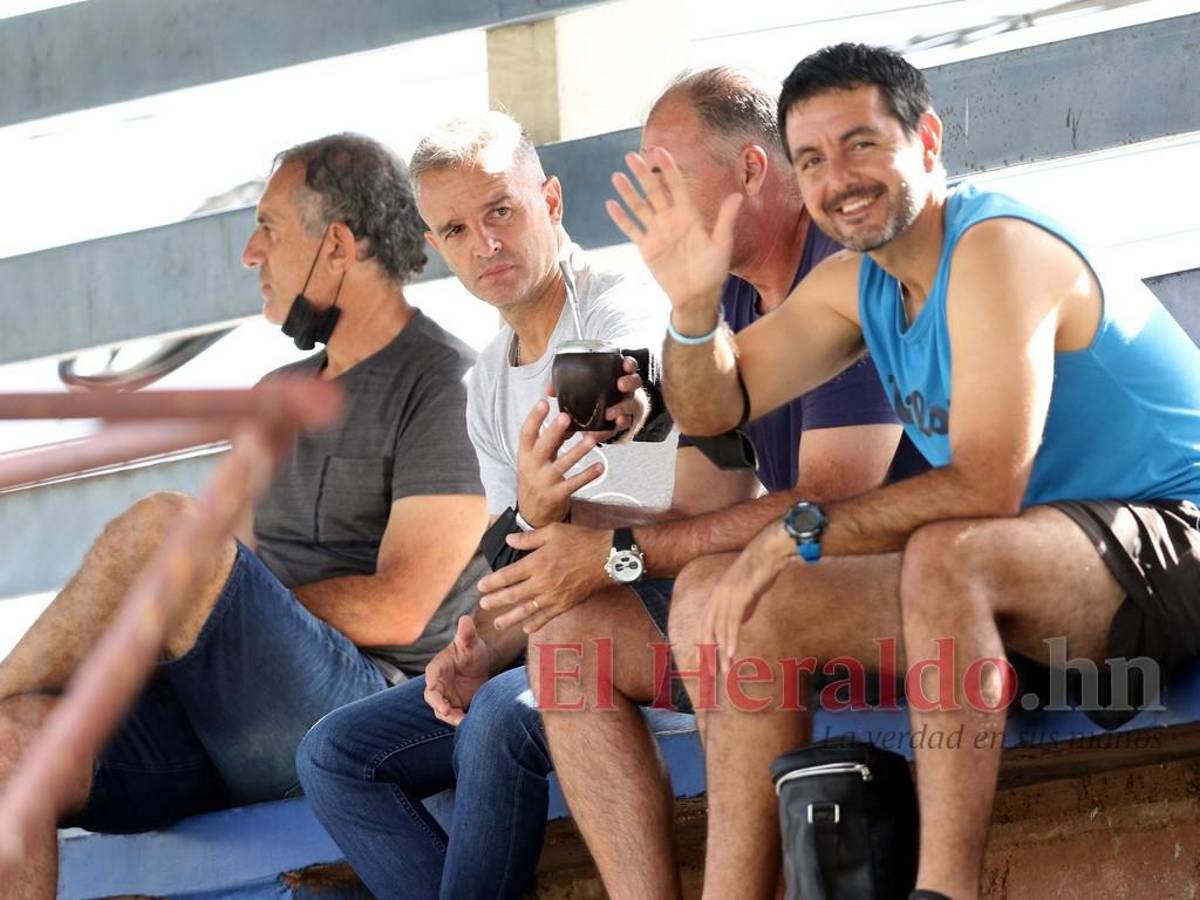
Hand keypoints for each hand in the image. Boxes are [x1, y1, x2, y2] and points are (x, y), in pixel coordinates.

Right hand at [423, 616, 492, 725]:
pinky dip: (460, 720)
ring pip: (443, 711)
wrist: (480, 663)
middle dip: (439, 707)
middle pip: (433, 699)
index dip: (435, 693)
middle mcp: (437, 684)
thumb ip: (466, 633)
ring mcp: (446, 696)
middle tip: (449, 713)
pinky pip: (455, 716)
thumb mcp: (470, 641)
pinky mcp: (455, 705)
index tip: (443, 702)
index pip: (431, 681)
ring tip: (463, 721)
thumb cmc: (470, 649)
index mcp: (436, 669)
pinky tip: (470, 722)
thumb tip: (465, 618)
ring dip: (451, 717)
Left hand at [477, 524, 611, 632]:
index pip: (507, 576)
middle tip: (483, 605)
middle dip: (495, 601)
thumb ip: (528, 538)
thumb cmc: (580, 540)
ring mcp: (554, 596)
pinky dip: (535, 624)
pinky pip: (546, 617)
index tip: (481, 586)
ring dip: (510, 618)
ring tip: (497, 624)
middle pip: (512, 595)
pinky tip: (526, 629)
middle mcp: (542, 582)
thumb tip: (508, 540)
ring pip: (526, 610)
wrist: (607, 557)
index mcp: (536, 563)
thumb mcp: (552, 531)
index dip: (492, 582)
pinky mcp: (565, 604)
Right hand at [516, 399, 604, 526]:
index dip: (534, 418)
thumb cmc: (536, 478)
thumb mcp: (537, 459)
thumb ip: (550, 441)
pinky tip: (600, 467)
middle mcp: (532, 467)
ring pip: (562, 465)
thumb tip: (567, 420)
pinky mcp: (556, 495)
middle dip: (553, 432)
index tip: (543, 402)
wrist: (532, 513)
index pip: (526, 434)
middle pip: (542, 447)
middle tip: (565, 416)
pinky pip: (574, 484)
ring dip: (577, 452)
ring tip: (591, 440)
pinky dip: (588, 476)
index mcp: (525, 455)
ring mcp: (544, 482)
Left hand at [545, 356, 646, 441]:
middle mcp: (627, 390)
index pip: (628, 366)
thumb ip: (570, 386)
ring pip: (631, 405)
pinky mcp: (627, 422)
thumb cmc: (600, 397)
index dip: (628, 364)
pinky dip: (618, 426)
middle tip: (620, 385)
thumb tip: (549, 389)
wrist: (614, 416)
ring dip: (621, 408)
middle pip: (635, 382)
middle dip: (628, 382)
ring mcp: (630, 406)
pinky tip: (612, 426)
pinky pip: (625, 424)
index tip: (625, 364)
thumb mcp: (589, 389)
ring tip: (609, 413)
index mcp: (619, 376)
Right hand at [606, 147, 741, 330]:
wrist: (696, 295)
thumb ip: (725, 220)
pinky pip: (631, 230)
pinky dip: (621, 218)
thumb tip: (737, 196)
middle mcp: (670, 219)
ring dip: (628, 192)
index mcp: (689, 215)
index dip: (668, 169)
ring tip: (617, 177)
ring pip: (639, 207)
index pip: (677, 186)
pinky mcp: (647, 247)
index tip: (660, 152)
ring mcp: (657, 232)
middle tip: (632, 157)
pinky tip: (611, 205)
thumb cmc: (712, 271)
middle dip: (643, 174)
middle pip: (654, 192)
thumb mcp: (722, 244)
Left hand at [700, 519, 793, 666]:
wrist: (770, 553)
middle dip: (706, 654)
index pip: (704, 625)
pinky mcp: (739, 595)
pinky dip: (730, 639)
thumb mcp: (747, 595)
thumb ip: (741, 610)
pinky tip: (731, 653)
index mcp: (716, 597)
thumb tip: (738, 624)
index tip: (703, 663)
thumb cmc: (760, 572)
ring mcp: (726, 596)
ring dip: (720, 652)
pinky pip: (732, 622)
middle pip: (706, 630)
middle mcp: (717, 597)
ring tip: (723, 670)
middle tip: (708, 675)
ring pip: (719, 629)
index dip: (702, 645)